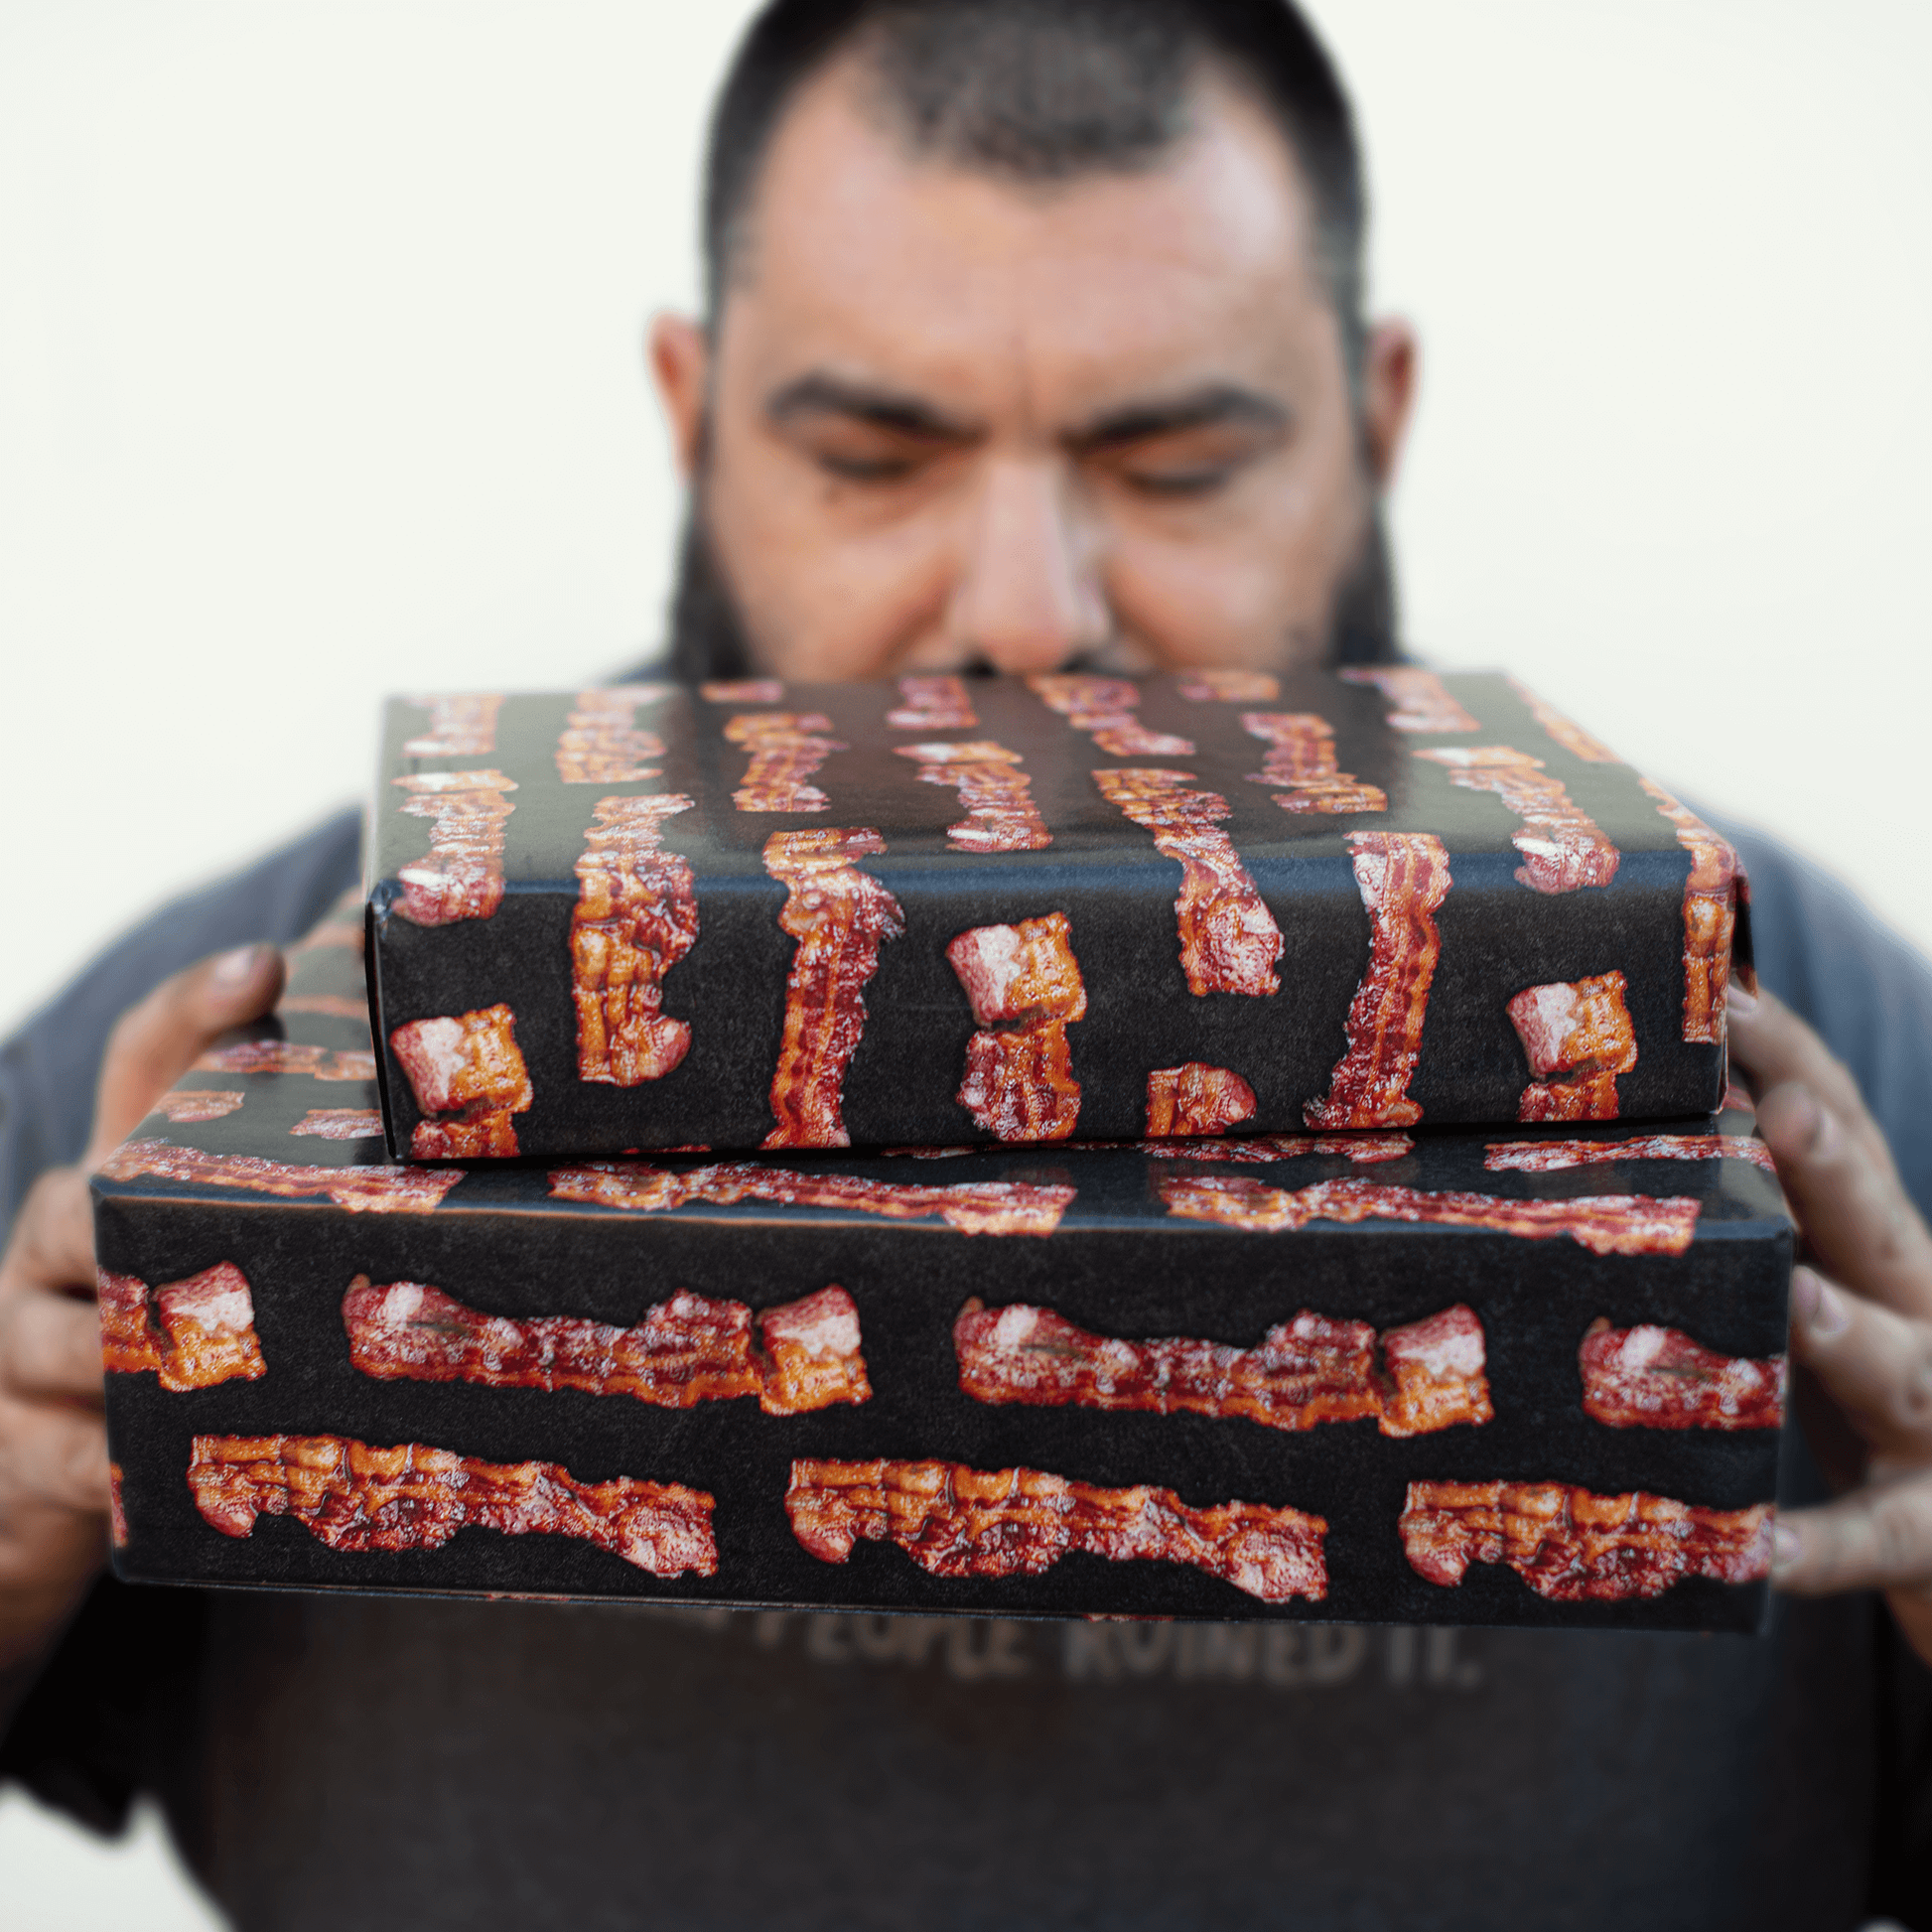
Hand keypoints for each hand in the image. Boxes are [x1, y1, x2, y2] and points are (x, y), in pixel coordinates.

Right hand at [0, 944, 282, 1671]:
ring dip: (131, 1359)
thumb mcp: (243, 1259)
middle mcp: (60, 1233)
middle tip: (236, 1245)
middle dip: (143, 1225)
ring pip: (57, 1330)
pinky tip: (141, 1473)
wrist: (48, 1473)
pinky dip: (103, 1464)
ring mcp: (22, 1335)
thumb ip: (320, 1202)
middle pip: (77, 1202)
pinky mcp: (13, 1440)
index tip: (265, 965)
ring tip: (204, 1374)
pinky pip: (52, 1450)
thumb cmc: (187, 1339)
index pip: (149, 1055)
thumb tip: (481, 1164)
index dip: (199, 1007)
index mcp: (131, 1168)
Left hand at [1730, 982, 1931, 1661]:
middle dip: (1839, 1166)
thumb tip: (1620, 1100)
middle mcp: (1918, 1306)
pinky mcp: (1928, 1527)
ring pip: (1904, 1369)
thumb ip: (1748, 1195)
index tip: (1719, 988)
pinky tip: (1759, 1549)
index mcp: (1874, 1237)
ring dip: (1852, 1334)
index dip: (1789, 1055)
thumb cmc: (1856, 1367)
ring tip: (1797, 1302)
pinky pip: (1877, 1538)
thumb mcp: (1815, 1265)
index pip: (1841, 1126)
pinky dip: (1822, 1544)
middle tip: (1786, 1114)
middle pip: (1881, 1225)